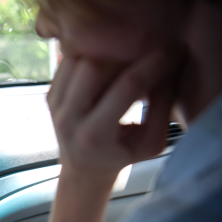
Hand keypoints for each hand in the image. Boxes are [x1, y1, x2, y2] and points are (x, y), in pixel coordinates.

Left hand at [48, 48, 182, 185]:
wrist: (85, 169)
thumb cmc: (123, 154)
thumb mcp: (152, 142)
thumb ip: (162, 107)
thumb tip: (168, 67)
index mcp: (95, 135)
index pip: (126, 87)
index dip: (153, 65)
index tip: (171, 52)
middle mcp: (68, 120)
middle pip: (94, 68)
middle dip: (122, 59)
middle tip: (140, 61)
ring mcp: (55, 107)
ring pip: (77, 61)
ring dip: (104, 57)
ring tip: (121, 68)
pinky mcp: (49, 97)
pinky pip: (67, 63)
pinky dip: (88, 58)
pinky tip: (105, 70)